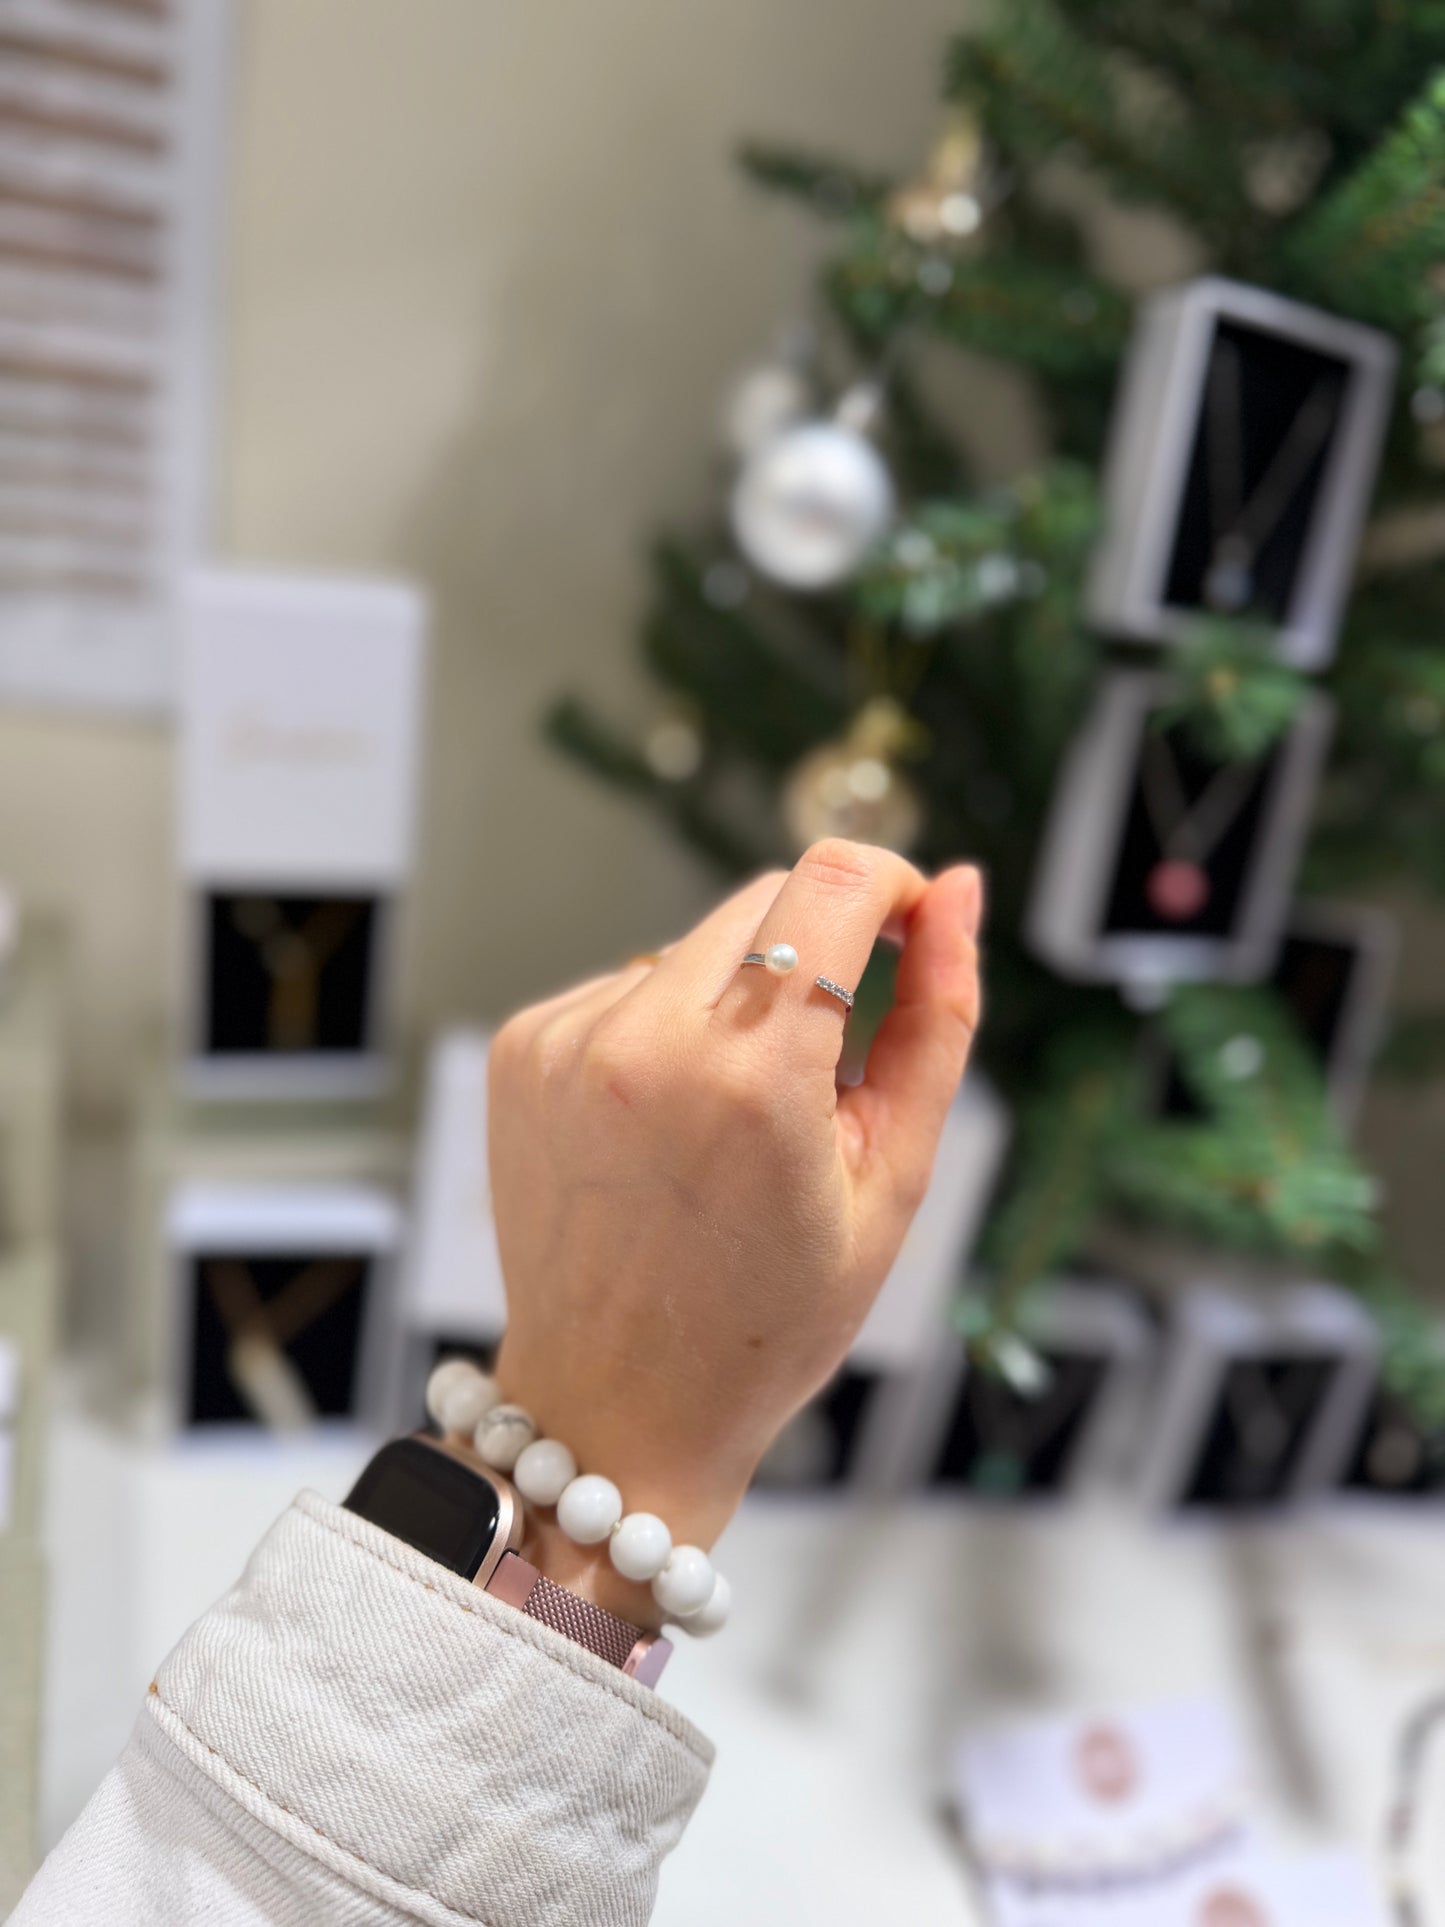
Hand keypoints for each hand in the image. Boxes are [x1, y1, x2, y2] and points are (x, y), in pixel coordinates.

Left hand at [490, 839, 981, 1621]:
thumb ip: (938, 1020)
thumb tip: (962, 892)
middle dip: (822, 950)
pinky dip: (668, 1028)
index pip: (833, 882)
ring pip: (696, 944)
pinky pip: (627, 985)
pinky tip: (671, 1126)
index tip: (911, 928)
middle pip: (767, 900)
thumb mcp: (894, 1181)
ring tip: (738, 1122)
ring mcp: (568, 1041)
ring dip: (741, 996)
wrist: (616, 1406)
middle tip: (831, 1062)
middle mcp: (645, 1041)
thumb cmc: (769, 1316)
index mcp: (752, 1078)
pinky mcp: (522, 1048)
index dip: (894, 885)